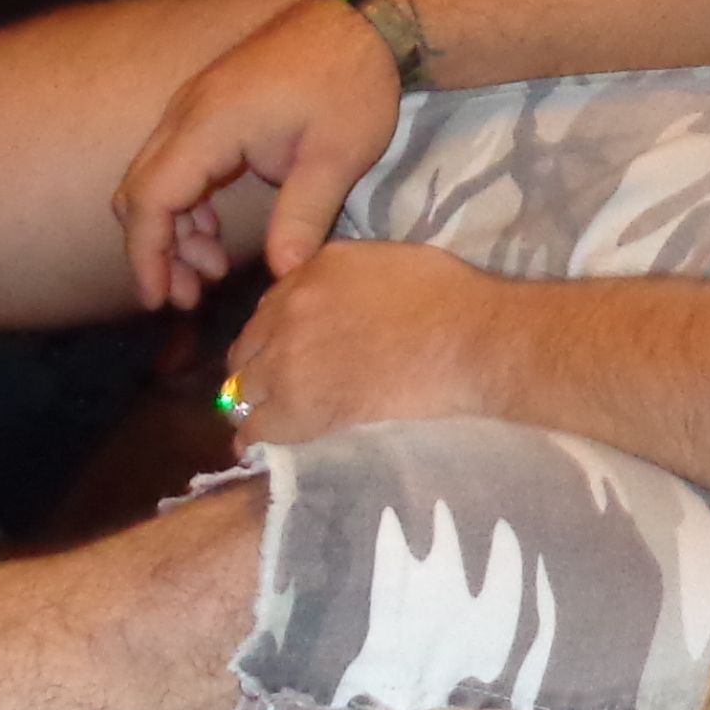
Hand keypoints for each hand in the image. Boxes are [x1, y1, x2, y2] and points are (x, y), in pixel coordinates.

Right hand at [113, 0, 408, 308]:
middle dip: (157, 249)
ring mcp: (196, 103)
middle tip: (191, 296)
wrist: (367, 17)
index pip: (152, 197)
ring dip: (175, 228)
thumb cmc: (352, 84)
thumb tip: (284, 277)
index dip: (147, 254)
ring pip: (157, 176)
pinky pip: (177, 160)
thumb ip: (302, 219)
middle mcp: (188, 111)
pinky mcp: (211, 104)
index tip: (158, 300)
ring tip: (214, 271)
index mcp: (210, 124)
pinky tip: (217, 232)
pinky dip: (187, 202)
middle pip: (141, 190)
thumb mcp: (335, 158)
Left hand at [215, 240, 505, 445]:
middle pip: (249, 347)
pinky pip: (258, 427)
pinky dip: (256, 438)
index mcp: (314, 270)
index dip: (277, 334)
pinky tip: (259, 448)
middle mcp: (290, 309)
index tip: (286, 352)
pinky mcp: (299, 405)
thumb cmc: (448, 298)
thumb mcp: (386, 261)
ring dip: (255, 403)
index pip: (271, 307)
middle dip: (256, 367)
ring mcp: (290, 358)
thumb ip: (345, 278)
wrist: (464, 341)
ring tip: (265, 422)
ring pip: (245, 389)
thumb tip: (338, 302)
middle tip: (273, 389)